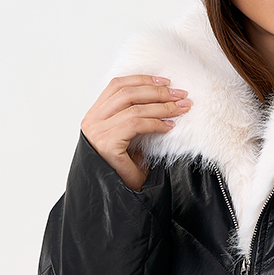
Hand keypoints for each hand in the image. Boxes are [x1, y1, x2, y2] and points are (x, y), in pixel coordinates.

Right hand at [80, 75, 192, 191]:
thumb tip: (161, 98)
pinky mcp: (107, 144)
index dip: (142, 80)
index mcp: (95, 115)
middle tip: (180, 95)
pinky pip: (135, 124)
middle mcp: (92, 120)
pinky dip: (155, 123)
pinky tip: (169, 126)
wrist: (118, 195)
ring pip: (134, 108)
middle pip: (127, 93)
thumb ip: (134, 116)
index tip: (165, 81)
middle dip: (157, 92)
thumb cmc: (124, 168)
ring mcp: (98, 132)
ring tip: (181, 108)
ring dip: (162, 106)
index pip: (117, 86)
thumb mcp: (128, 136)